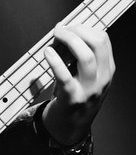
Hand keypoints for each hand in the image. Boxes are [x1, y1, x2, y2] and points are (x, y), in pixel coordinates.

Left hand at [41, 21, 114, 145]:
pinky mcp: (73, 99)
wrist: (71, 127)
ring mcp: (89, 89)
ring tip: (55, 36)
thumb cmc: (75, 95)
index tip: (68, 27)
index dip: (83, 27)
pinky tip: (47, 52)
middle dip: (77, 30)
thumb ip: (79, 55)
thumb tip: (62, 29)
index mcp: (107, 69)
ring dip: (69, 41)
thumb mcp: (86, 75)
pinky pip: (65, 77)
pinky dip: (55, 62)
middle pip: (97, 43)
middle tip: (60, 30)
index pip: (103, 39)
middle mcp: (102, 78)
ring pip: (87, 57)